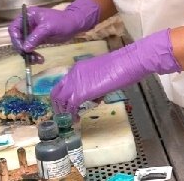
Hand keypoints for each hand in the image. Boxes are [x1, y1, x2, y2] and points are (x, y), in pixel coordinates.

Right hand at [8, 0, 99, 53]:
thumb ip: (35, 37)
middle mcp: (27, 24)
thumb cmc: (61, 22)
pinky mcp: (37, 40)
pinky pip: (31, 49)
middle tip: (29, 57)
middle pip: (17, 38)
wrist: (74, 25)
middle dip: (23, 48)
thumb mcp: (48, 28)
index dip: (15, 39)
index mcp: (27, 16)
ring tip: (37, 60)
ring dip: (28, 54)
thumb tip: (25, 48)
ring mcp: (32, 32)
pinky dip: (33, 55)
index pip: (14, 28)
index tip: (22, 49)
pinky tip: (40, 59)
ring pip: (24, 45)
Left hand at [50, 28, 181, 115]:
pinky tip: (76, 120)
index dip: (63, 97)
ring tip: (70, 121)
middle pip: (57, 93)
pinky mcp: (81, 93)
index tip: (67, 107)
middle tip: (64, 116)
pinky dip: (71, 115)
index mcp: (77, 69)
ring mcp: (75, 83)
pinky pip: (70, 106)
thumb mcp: (102, 75)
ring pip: (60, 100)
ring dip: (63, 113)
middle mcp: (72, 75)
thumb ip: (94, 84)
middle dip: (58, 106)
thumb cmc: (120, 67)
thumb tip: (95, 97)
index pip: (63, 85)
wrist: (126, 63)